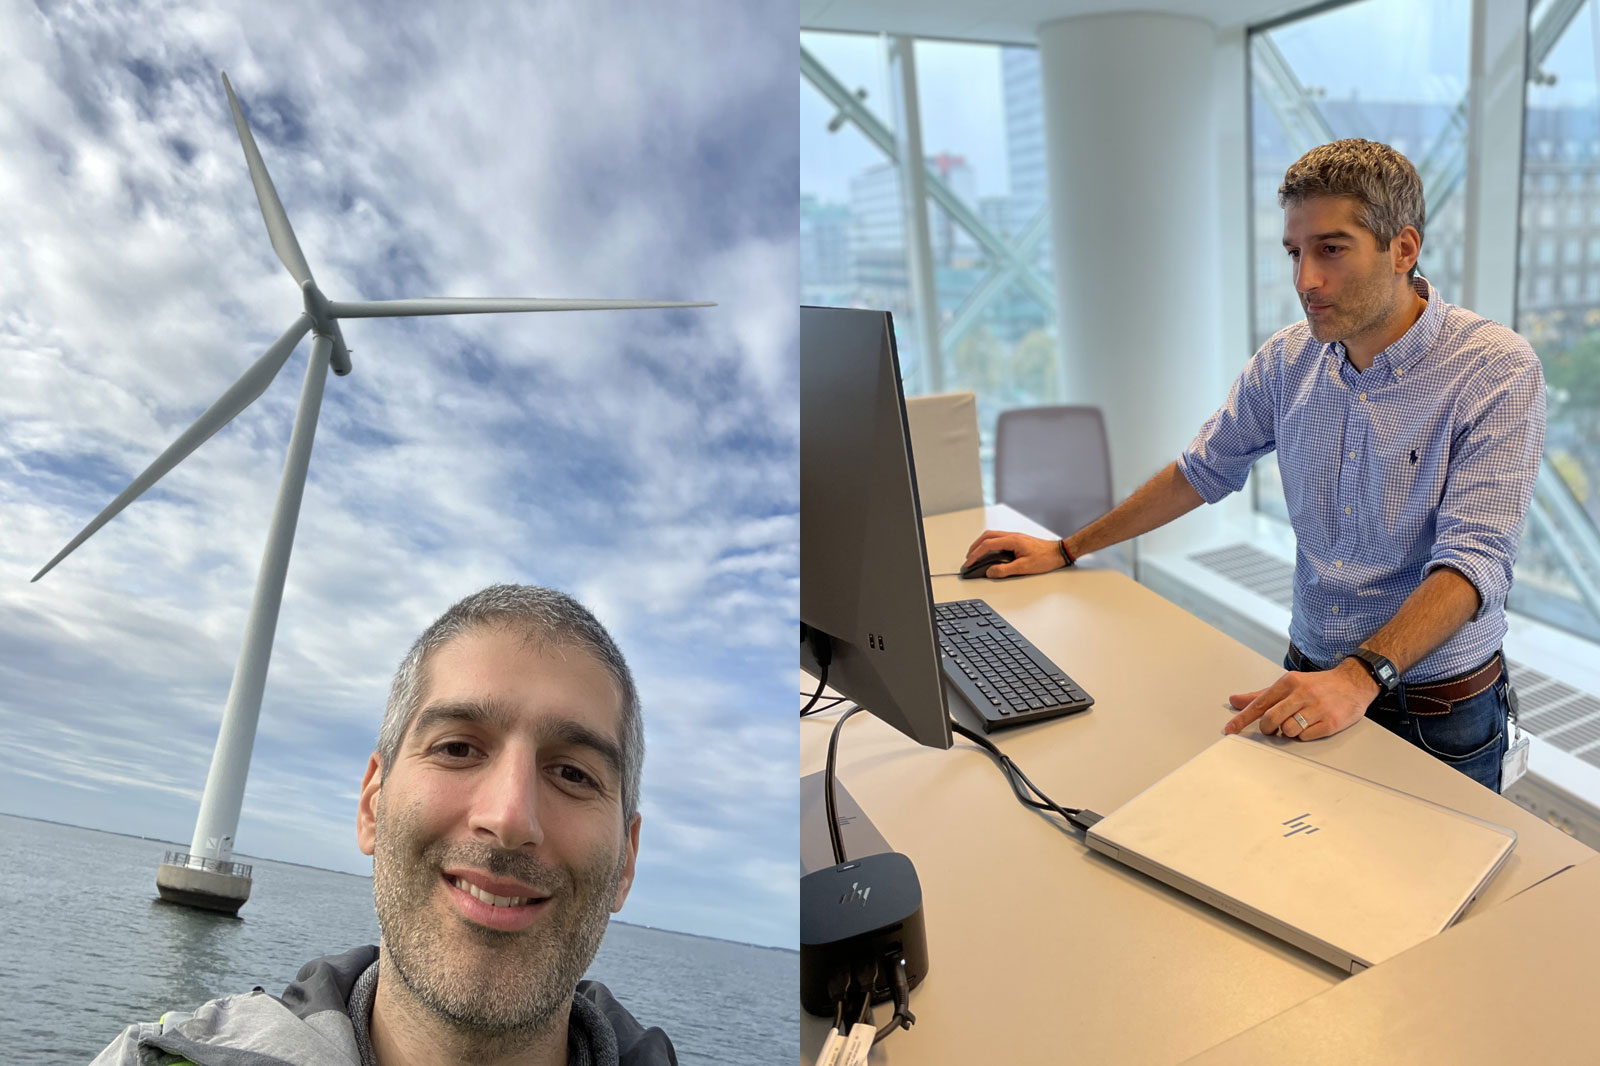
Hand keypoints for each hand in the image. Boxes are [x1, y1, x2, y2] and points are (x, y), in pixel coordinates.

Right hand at [962, 529, 1066, 578]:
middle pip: (987, 536)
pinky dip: (990, 544)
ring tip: (976, 554)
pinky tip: (990, 552)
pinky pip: (999, 539)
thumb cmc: (1046, 558)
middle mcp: (1012, 536)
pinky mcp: (1018, 540)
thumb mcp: (1024, 568)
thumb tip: (990, 572)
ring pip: (992, 536)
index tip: (969, 562)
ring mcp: (1015, 537)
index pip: (987, 545)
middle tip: (969, 557)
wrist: (1059, 552)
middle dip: (975, 546)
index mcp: (1012, 540)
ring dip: (982, 544)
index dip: (976, 554)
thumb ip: (1005, 570)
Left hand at [1224, 660, 1379, 739]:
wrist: (1354, 682)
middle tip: (1272, 728)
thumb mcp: (1288, 684)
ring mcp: (1317, 708)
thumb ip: (1261, 695)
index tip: (1230, 729)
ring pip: (1288, 730)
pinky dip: (1304, 735)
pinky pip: (1306, 737)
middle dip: (1267, 728)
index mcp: (1288, 682)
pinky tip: (1311, 725)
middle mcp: (1302, 694)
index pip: (1259, 703)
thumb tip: (1234, 700)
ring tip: (1298, 722)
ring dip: (1288, 732)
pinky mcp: (1331, 722)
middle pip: (1271, 719)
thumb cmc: (1317, 686)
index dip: (1242, 718)